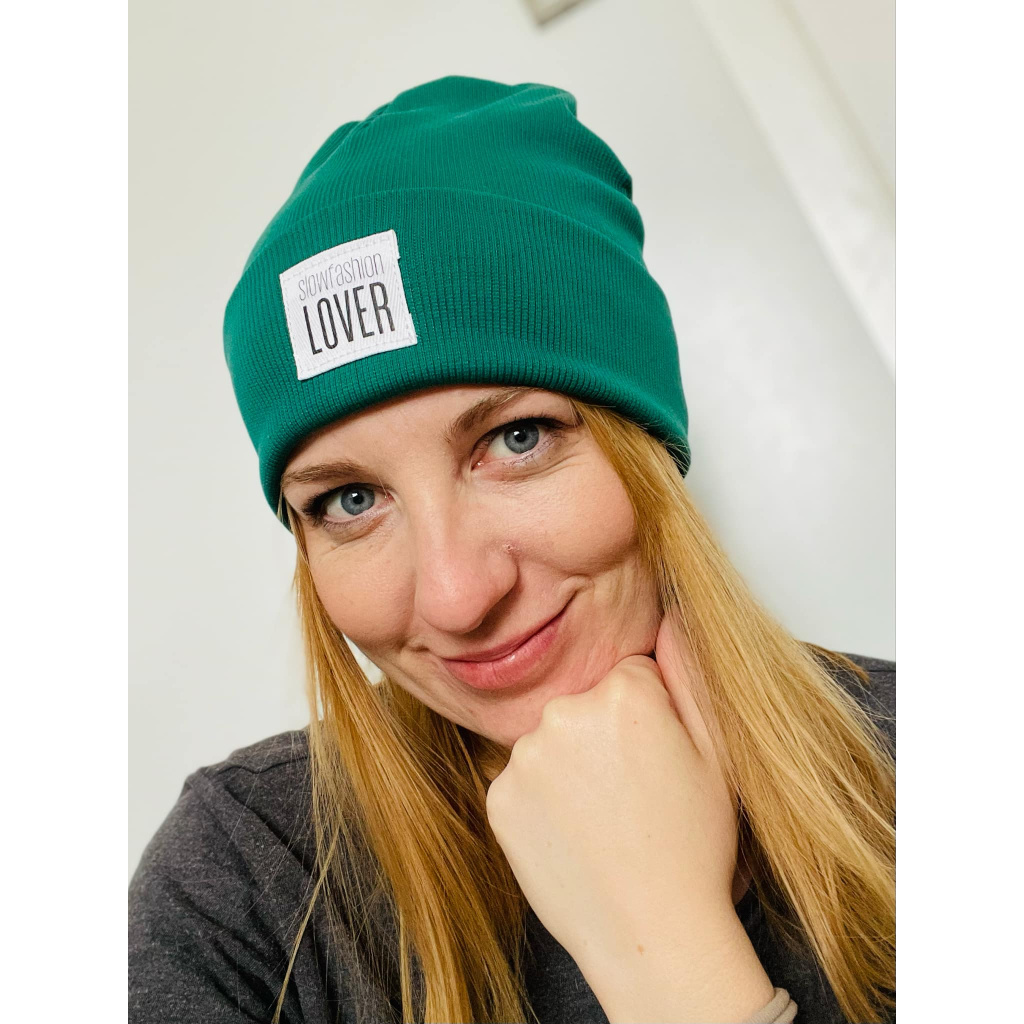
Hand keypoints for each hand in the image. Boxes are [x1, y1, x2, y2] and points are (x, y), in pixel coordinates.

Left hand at [485, 615, 770, 1019]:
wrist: (652, 935)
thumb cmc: (694, 847)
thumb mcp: (719, 754)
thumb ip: (691, 671)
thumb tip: (672, 615)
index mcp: (623, 695)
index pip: (629, 678)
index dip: (649, 720)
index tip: (657, 761)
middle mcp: (564, 715)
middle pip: (584, 706)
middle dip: (604, 737)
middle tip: (631, 795)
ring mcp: (524, 758)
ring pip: (551, 743)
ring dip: (569, 768)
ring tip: (603, 821)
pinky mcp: (498, 798)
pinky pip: (522, 781)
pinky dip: (541, 802)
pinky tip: (572, 835)